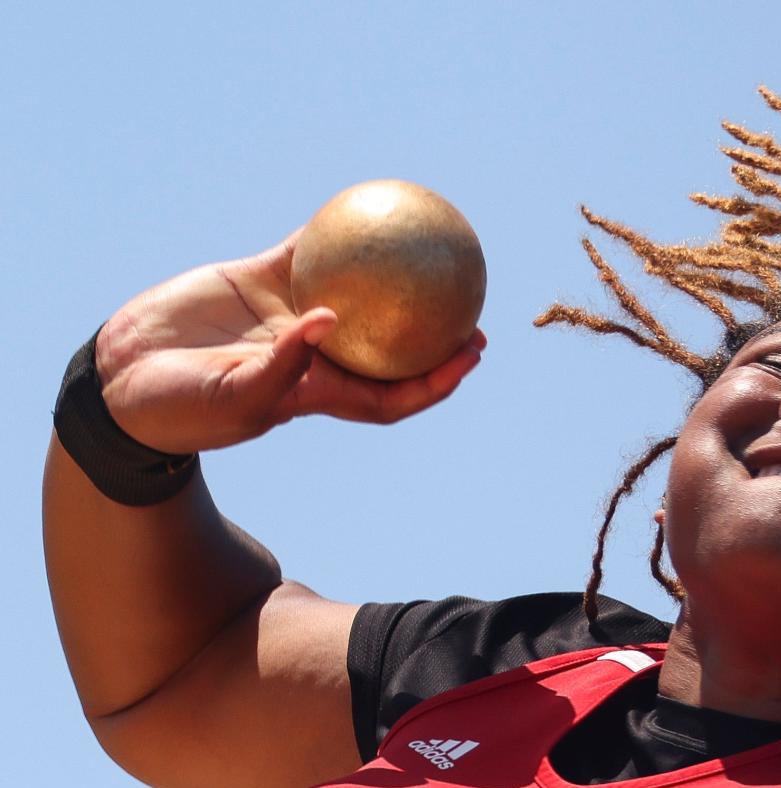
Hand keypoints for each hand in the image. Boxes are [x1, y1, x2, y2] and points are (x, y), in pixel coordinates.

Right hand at [94, 232, 484, 453]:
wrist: (128, 379)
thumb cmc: (183, 408)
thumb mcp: (235, 396)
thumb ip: (284, 366)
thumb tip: (330, 320)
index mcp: (318, 394)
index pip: (393, 393)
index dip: (436, 380)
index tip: (470, 356)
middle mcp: (314, 356)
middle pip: (389, 345)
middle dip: (432, 332)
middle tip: (471, 304)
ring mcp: (288, 316)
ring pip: (355, 292)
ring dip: (390, 277)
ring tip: (428, 244)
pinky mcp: (259, 281)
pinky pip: (307, 252)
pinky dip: (332, 233)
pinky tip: (359, 205)